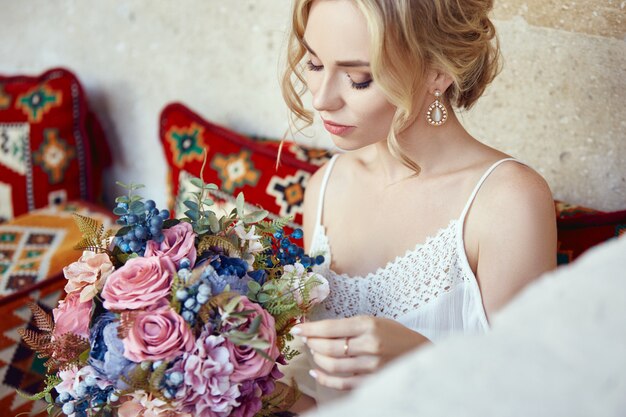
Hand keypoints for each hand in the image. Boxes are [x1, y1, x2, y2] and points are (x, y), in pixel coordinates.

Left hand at [291, 316, 427, 390]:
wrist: (421, 354)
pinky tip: (316, 372)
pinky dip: (325, 378)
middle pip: (329, 347)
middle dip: (312, 343)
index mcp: (369, 325)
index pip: (332, 327)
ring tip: (314, 352)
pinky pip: (342, 383)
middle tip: (306, 340)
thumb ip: (350, 326)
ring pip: (333, 365)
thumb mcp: (375, 321)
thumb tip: (319, 331)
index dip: (311, 329)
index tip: (297, 329)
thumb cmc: (395, 335)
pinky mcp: (372, 381)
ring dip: (318, 359)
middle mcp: (370, 345)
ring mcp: (371, 366)